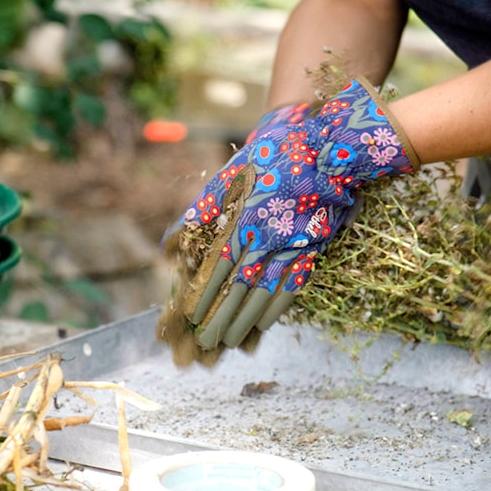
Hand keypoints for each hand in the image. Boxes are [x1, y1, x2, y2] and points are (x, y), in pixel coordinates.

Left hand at [160, 77, 418, 361]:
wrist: (320, 147)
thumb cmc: (266, 160)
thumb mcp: (227, 179)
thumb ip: (199, 214)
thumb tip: (170, 246)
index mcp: (243, 219)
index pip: (218, 269)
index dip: (204, 297)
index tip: (191, 319)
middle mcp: (267, 238)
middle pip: (240, 288)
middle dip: (222, 318)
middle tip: (207, 344)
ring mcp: (293, 244)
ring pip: (266, 292)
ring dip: (247, 320)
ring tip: (232, 342)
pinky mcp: (314, 247)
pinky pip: (293, 285)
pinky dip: (278, 308)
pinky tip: (265, 324)